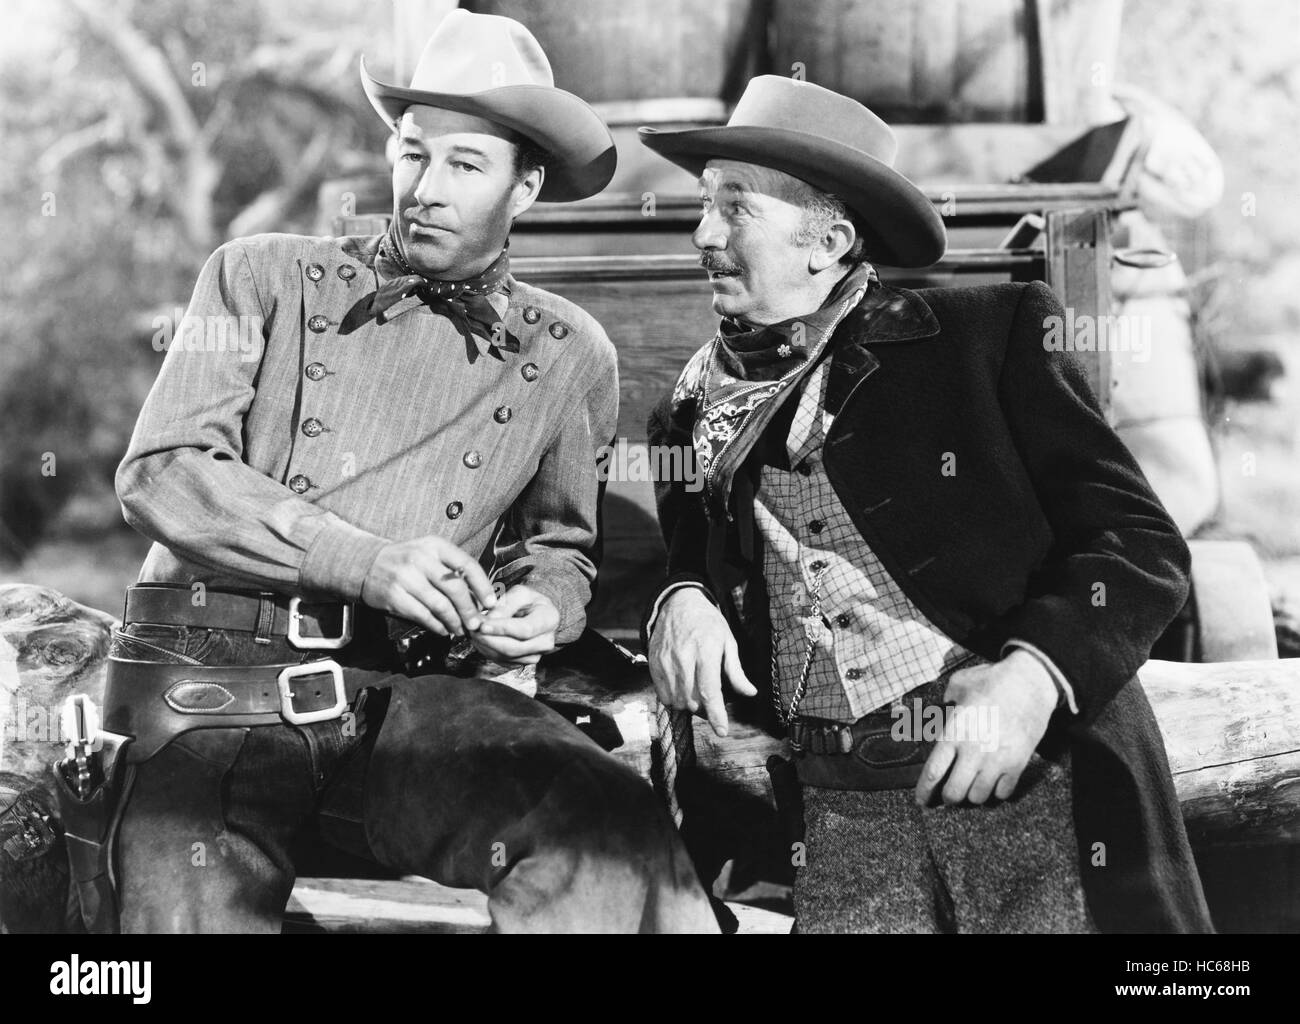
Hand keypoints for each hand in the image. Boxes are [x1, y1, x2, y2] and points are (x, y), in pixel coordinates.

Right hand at [361, 535, 496, 636]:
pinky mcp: (394, 596)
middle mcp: (421, 559)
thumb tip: (479, 596)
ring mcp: (406, 578)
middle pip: (455, 589)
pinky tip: (444, 630)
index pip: (466, 565)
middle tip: (476, 623)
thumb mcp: (429, 553)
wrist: (366, 564)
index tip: (491, 603)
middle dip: (470, 610)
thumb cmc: (406, 560)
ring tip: (460, 629)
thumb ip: (451, 569)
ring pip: (440, 606)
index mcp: (434, 546)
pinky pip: (423, 616)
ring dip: (454, 622)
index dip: (482, 586)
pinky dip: (437, 626)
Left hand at [470, 585, 558, 664]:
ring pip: (506, 656)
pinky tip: (480, 639)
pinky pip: (502, 661)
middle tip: (471, 629)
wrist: (536, 614)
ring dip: (485, 646)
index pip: (524, 630)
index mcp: (549, 619)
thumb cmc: (528, 601)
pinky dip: (487, 651)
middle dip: (489, 640)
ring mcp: (536, 655)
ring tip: (473, 632)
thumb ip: (505, 604)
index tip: (482, 625)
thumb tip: (488, 620)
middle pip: (514, 648)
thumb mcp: (520, 593)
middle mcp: (546, 641)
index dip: (502, 629)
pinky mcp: (523, 663)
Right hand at [648, 588, 756, 737]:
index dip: (716, 714)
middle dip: (704, 709)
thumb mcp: (727, 641)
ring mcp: (665, 661)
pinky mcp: (653, 663)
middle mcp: (683, 657)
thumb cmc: (707, 623)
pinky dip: (673, 699)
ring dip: (689, 705)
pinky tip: (682, 689)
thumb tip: (749, 692)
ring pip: (677, 700)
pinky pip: (662, 694)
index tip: (722, 731)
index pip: (710, 690)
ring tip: (696, 693)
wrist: (678, 603)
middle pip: (693, 700)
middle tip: (711, 701)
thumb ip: (736, 670)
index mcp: (706, 650)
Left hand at [915, 649, 1058, 806]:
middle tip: (949, 793)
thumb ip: (946, 700)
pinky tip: (993, 782)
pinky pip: (1003, 793)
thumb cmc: (993, 680)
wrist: (1030, 682)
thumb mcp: (959, 683)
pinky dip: (996, 792)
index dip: (925, 791)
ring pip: (978, 797)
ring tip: (972, 786)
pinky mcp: (1018, 764)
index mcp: (955, 732)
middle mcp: (973, 751)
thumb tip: (941, 708)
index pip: (933, 772)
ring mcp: (997, 760)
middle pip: (954, 793)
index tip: (921, 800)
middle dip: (949, 798)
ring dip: (973, 795)